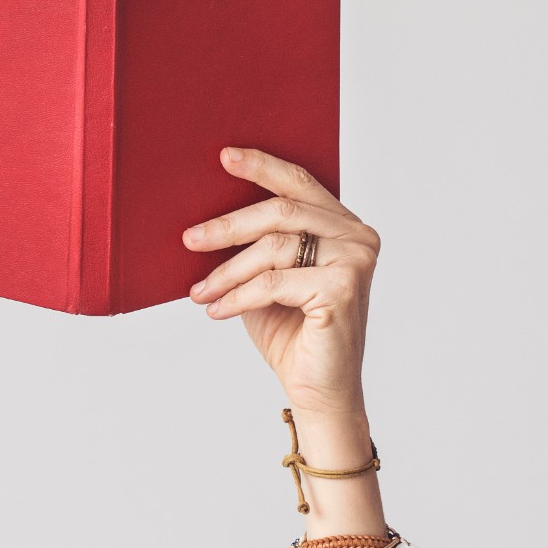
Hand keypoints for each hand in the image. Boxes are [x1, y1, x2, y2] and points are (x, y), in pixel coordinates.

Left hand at [184, 148, 379, 417]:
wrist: (318, 390)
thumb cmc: (291, 333)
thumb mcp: (266, 278)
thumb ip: (255, 245)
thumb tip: (206, 219)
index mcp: (343, 226)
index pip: (300, 183)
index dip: (262, 167)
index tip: (224, 156)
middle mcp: (357, 237)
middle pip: (282, 211)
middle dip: (228, 225)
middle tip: (189, 238)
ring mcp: (355, 261)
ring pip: (275, 247)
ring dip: (227, 270)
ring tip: (200, 291)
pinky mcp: (343, 288)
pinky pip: (274, 281)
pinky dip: (238, 296)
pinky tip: (216, 310)